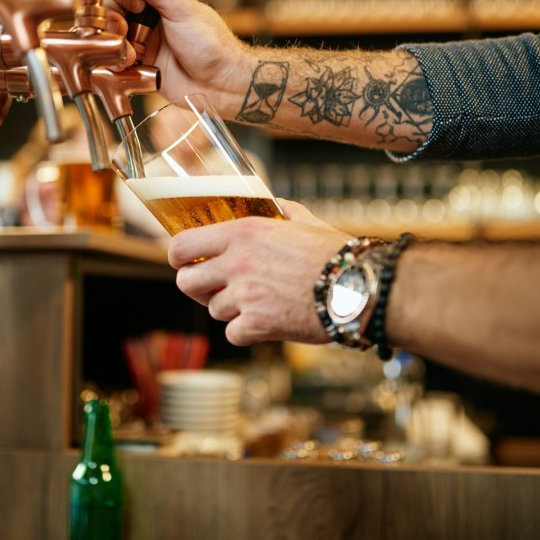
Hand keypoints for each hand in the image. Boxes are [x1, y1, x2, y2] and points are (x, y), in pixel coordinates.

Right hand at [107, 0, 253, 108]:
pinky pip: (114, 61)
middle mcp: (147, 19)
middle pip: (111, 11)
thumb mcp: (178, 6)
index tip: (136, 5)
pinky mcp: (139, 67)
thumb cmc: (210, 43)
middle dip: (113, 20)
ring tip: (131, 53)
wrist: (221, 84)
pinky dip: (116, 62)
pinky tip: (130, 64)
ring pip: (110, 36)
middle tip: (126, 30)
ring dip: (115, 43)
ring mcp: (142, 43)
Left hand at [168, 200, 351, 345]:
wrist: (359, 288)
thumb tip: (274, 206)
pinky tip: (267, 322)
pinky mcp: (257, 325)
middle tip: (215, 288)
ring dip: (230, 310)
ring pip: (213, 310)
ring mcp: (246, 295)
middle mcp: (238, 262)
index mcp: (244, 232)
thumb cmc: (337, 255)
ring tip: (258, 303)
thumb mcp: (304, 222)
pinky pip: (233, 333)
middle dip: (198, 287)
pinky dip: (246, 332)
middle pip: (186, 281)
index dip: (179, 257)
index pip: (182, 245)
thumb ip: (281, 213)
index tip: (187, 262)